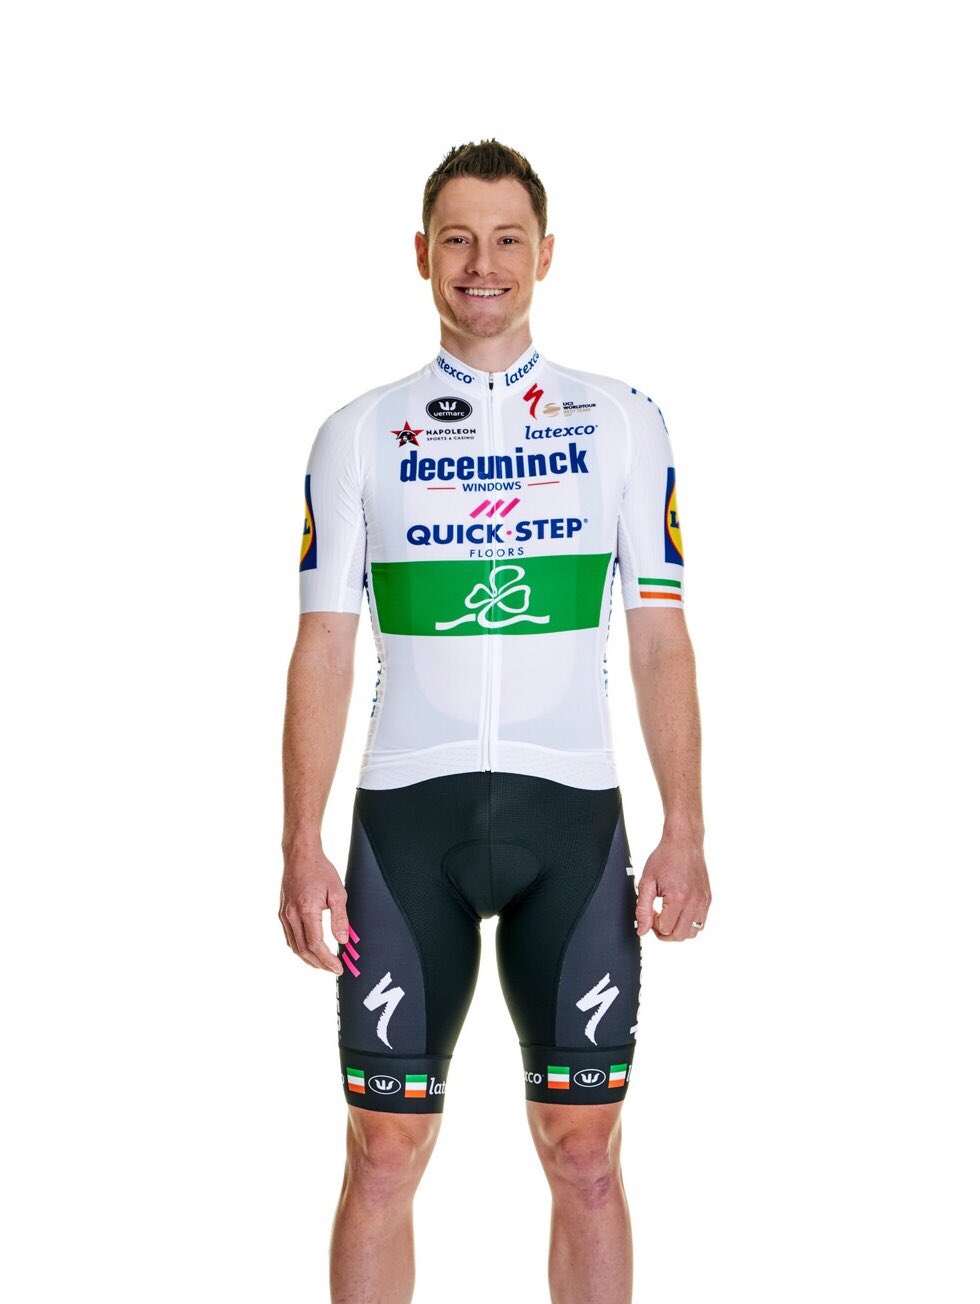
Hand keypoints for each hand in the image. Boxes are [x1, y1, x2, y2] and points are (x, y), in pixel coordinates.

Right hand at [279, 841, 349, 972]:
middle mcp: (292, 915)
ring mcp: (284, 915)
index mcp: (306, 910)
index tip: (338, 967)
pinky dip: (300, 949)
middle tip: (334, 969)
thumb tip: (343, 940)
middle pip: (303, 950)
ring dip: (309, 959)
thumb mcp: (337, 892)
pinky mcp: (282, 913)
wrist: (300, 856)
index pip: (315, 944)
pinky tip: (310, 951)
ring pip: (294, 946)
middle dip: (319, 964)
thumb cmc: (320, 870)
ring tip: (324, 964)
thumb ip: (340, 917)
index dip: (327, 960)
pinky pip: (289, 938)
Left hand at [634, 833, 710, 939]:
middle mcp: (694, 902)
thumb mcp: (647, 882)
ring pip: (692, 933)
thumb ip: (642, 909)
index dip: (653, 925)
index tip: (650, 913)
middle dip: (664, 933)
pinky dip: (689, 924)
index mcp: (678, 898)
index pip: (665, 929)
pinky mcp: (708, 899)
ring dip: (678, 931)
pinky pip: (700, 923)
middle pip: (679, 936)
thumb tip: (642, 930)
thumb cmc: (665, 858)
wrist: (684, 842)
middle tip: (656, 919)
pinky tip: (679, 912)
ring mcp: (703, 901)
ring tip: (668, 916)